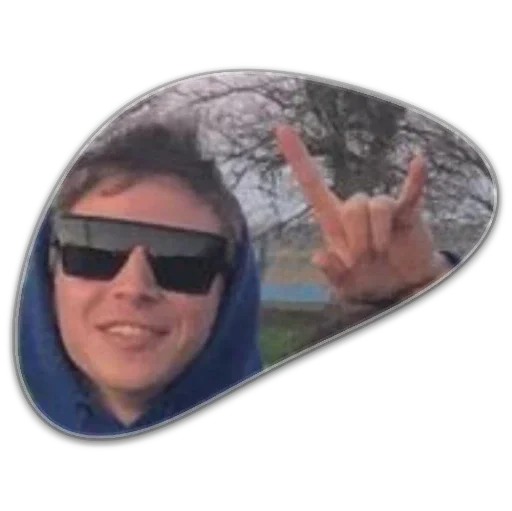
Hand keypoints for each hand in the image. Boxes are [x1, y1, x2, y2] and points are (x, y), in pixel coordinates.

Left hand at [274, 124, 451, 304]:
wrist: (399, 288)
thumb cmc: (366, 281)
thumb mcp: (344, 285)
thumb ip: (332, 273)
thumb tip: (319, 257)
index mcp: (332, 221)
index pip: (312, 184)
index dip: (297, 157)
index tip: (280, 128)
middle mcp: (354, 210)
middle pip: (350, 205)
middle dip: (356, 240)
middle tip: (362, 261)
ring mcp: (381, 209)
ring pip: (376, 206)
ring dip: (377, 236)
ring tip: (380, 254)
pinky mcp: (406, 211)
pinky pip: (411, 192)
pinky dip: (415, 178)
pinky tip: (418, 160)